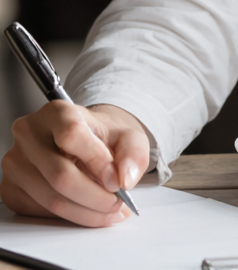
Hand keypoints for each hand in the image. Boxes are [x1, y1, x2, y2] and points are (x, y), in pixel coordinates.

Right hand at [1, 101, 149, 225]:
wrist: (85, 142)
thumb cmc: (103, 137)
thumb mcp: (129, 136)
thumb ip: (133, 153)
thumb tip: (125, 178)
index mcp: (57, 112)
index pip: (71, 136)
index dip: (97, 162)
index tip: (117, 181)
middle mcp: (29, 134)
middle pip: (61, 175)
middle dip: (95, 197)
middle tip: (118, 204)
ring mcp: (16, 163)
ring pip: (51, 199)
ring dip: (85, 212)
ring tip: (109, 211)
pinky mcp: (11, 189)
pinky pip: (41, 212)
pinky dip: (70, 217)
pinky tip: (88, 211)